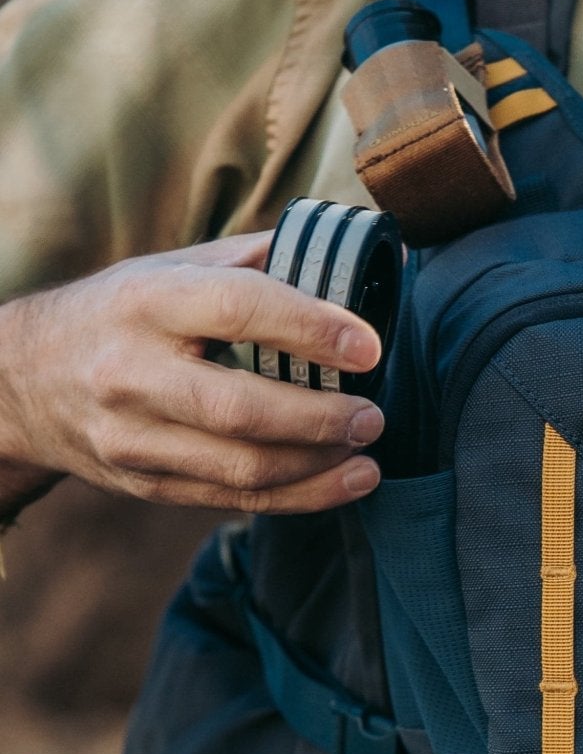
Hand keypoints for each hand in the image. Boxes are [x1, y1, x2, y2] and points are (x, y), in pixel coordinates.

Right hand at [0, 234, 385, 515]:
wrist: (22, 379)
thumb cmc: (121, 312)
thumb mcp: (171, 268)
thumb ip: (254, 260)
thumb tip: (351, 253)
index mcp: (147, 302)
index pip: (237, 309)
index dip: (310, 328)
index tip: (368, 346)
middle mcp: (131, 372)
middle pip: (239, 408)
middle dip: (320, 418)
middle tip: (374, 415)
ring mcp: (132, 437)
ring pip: (239, 467)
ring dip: (317, 466)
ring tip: (368, 451)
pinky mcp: (142, 483)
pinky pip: (230, 499)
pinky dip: (298, 497)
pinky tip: (344, 483)